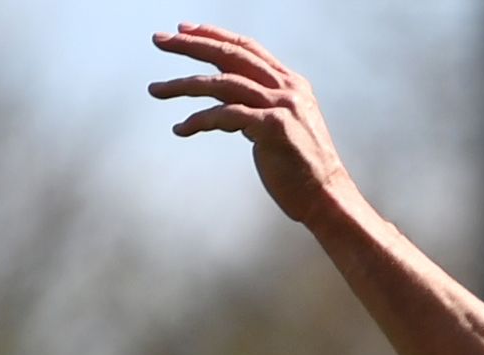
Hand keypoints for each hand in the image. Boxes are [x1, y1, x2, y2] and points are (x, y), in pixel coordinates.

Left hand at [150, 24, 355, 227]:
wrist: (326, 196)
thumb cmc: (301, 166)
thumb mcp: (284, 122)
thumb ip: (261, 102)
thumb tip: (227, 91)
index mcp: (291, 83)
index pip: (247, 48)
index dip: (213, 35)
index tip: (182, 29)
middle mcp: (288, 89)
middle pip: (230, 56)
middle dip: (190, 45)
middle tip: (159, 40)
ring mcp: (282, 107)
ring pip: (221, 83)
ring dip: (183, 85)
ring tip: (156, 89)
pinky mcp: (273, 128)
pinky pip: (224, 115)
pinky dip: (197, 121)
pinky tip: (181, 129)